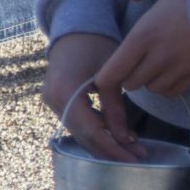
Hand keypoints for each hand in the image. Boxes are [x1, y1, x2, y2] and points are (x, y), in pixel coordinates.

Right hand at [44, 32, 138, 160]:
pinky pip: (77, 124)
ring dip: (105, 143)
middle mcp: (52, 100)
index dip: (113, 148)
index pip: (90, 131)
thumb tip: (126, 141)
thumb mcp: (111, 76)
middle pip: (83, 137)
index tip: (135, 158)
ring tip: (132, 148)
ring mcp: (51, 102)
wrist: (75, 31)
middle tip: (138, 158)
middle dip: (110, 150)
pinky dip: (97, 132)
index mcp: (65, 91)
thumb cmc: (95, 46)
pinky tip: (117, 135)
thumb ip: (115, 109)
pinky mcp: (56, 102)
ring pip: (79, 133)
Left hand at [106, 0, 189, 99]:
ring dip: (149, 81)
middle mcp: (158, 57)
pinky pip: (174, 92)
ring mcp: (179, 68)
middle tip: (133, 63)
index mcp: (143, 36)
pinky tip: (169, 73)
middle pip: (131, 84)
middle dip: (128, 76)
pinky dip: (167, 87)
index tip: (106, 72)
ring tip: (152, 66)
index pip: (112, 72)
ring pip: (152, 89)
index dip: (105, 77)